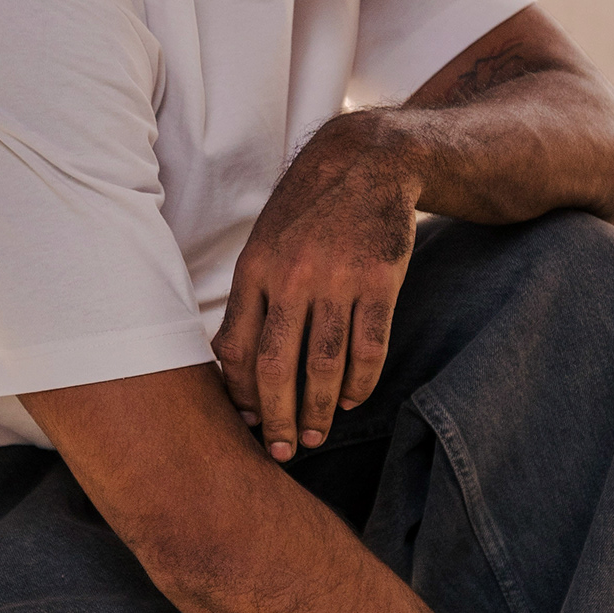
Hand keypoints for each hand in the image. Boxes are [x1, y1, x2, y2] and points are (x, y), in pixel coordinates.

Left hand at [213, 116, 417, 459]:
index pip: (236, 349)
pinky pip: (369, 348)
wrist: (369, 161)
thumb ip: (251, 297)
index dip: (240, 394)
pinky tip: (350, 400)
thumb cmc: (309, 211)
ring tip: (314, 437)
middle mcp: (292, 277)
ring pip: (323, 365)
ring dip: (317, 410)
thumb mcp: (265, 242)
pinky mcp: (380, 281)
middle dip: (276, 418)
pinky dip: (359, 383)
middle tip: (280, 451)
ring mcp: (338, 280)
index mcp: (255, 270)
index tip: (247, 422)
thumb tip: (232, 364)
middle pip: (277, 366)